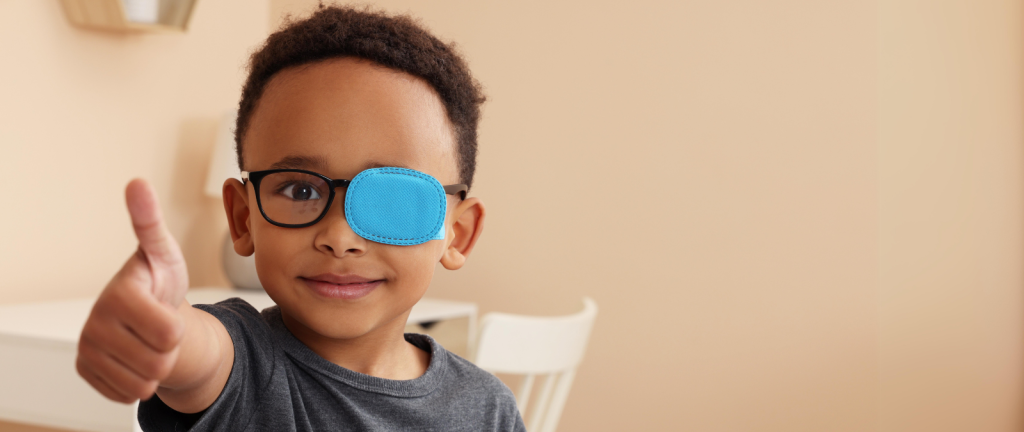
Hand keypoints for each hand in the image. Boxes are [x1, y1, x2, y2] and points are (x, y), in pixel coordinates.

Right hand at [76, 179, 189, 402]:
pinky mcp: (86, 370)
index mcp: (118, 295)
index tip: (162, 307)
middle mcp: (95, 323)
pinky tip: (133, 356)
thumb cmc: (157, 279)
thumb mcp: (163, 252)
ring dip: (156, 367)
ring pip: (145, 382)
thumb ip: (150, 222)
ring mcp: (87, 349)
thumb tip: (137, 182)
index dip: (177, 326)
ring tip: (148, 341)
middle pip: (160, 361)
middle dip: (168, 348)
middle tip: (158, 327)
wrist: (145, 310)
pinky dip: (138, 381)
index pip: (170, 334)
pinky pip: (127, 394)